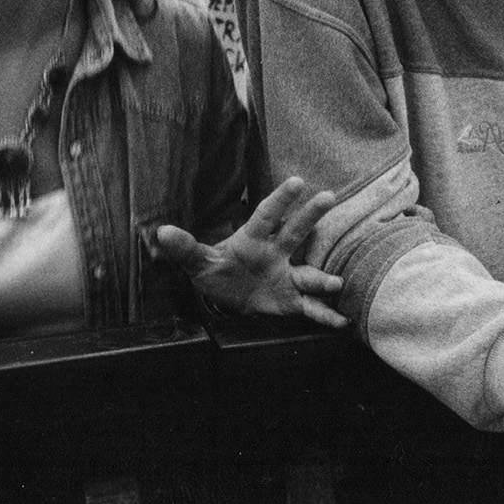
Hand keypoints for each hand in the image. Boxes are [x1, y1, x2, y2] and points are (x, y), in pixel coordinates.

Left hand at [152, 176, 347, 328]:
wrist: (232, 297)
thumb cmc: (220, 272)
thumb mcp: (200, 262)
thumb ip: (185, 249)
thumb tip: (162, 232)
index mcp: (254, 239)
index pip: (266, 215)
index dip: (280, 200)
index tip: (296, 181)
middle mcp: (276, 252)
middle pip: (295, 232)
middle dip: (310, 215)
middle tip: (327, 196)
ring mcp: (287, 276)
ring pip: (308, 274)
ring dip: (322, 279)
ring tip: (336, 284)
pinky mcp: (292, 300)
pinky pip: (310, 307)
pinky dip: (325, 315)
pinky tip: (341, 322)